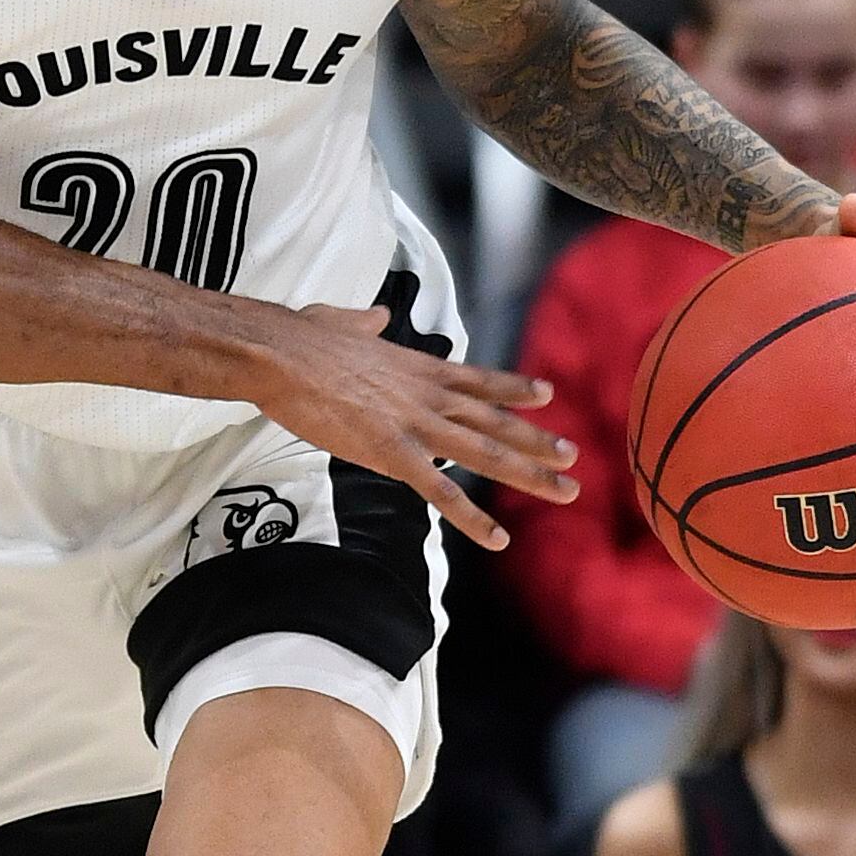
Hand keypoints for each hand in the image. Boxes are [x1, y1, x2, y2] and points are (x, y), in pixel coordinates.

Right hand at [243, 303, 571, 552]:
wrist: (283, 355)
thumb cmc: (303, 337)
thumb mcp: (343, 321)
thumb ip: (365, 323)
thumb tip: (375, 317)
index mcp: (417, 366)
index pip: (477, 380)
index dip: (512, 389)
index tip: (545, 394)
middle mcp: (428, 395)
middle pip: (493, 421)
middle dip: (535, 441)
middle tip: (572, 456)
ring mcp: (415, 424)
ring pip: (485, 453)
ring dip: (528, 474)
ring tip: (566, 490)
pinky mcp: (393, 453)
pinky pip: (441, 492)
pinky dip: (472, 517)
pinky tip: (497, 538)